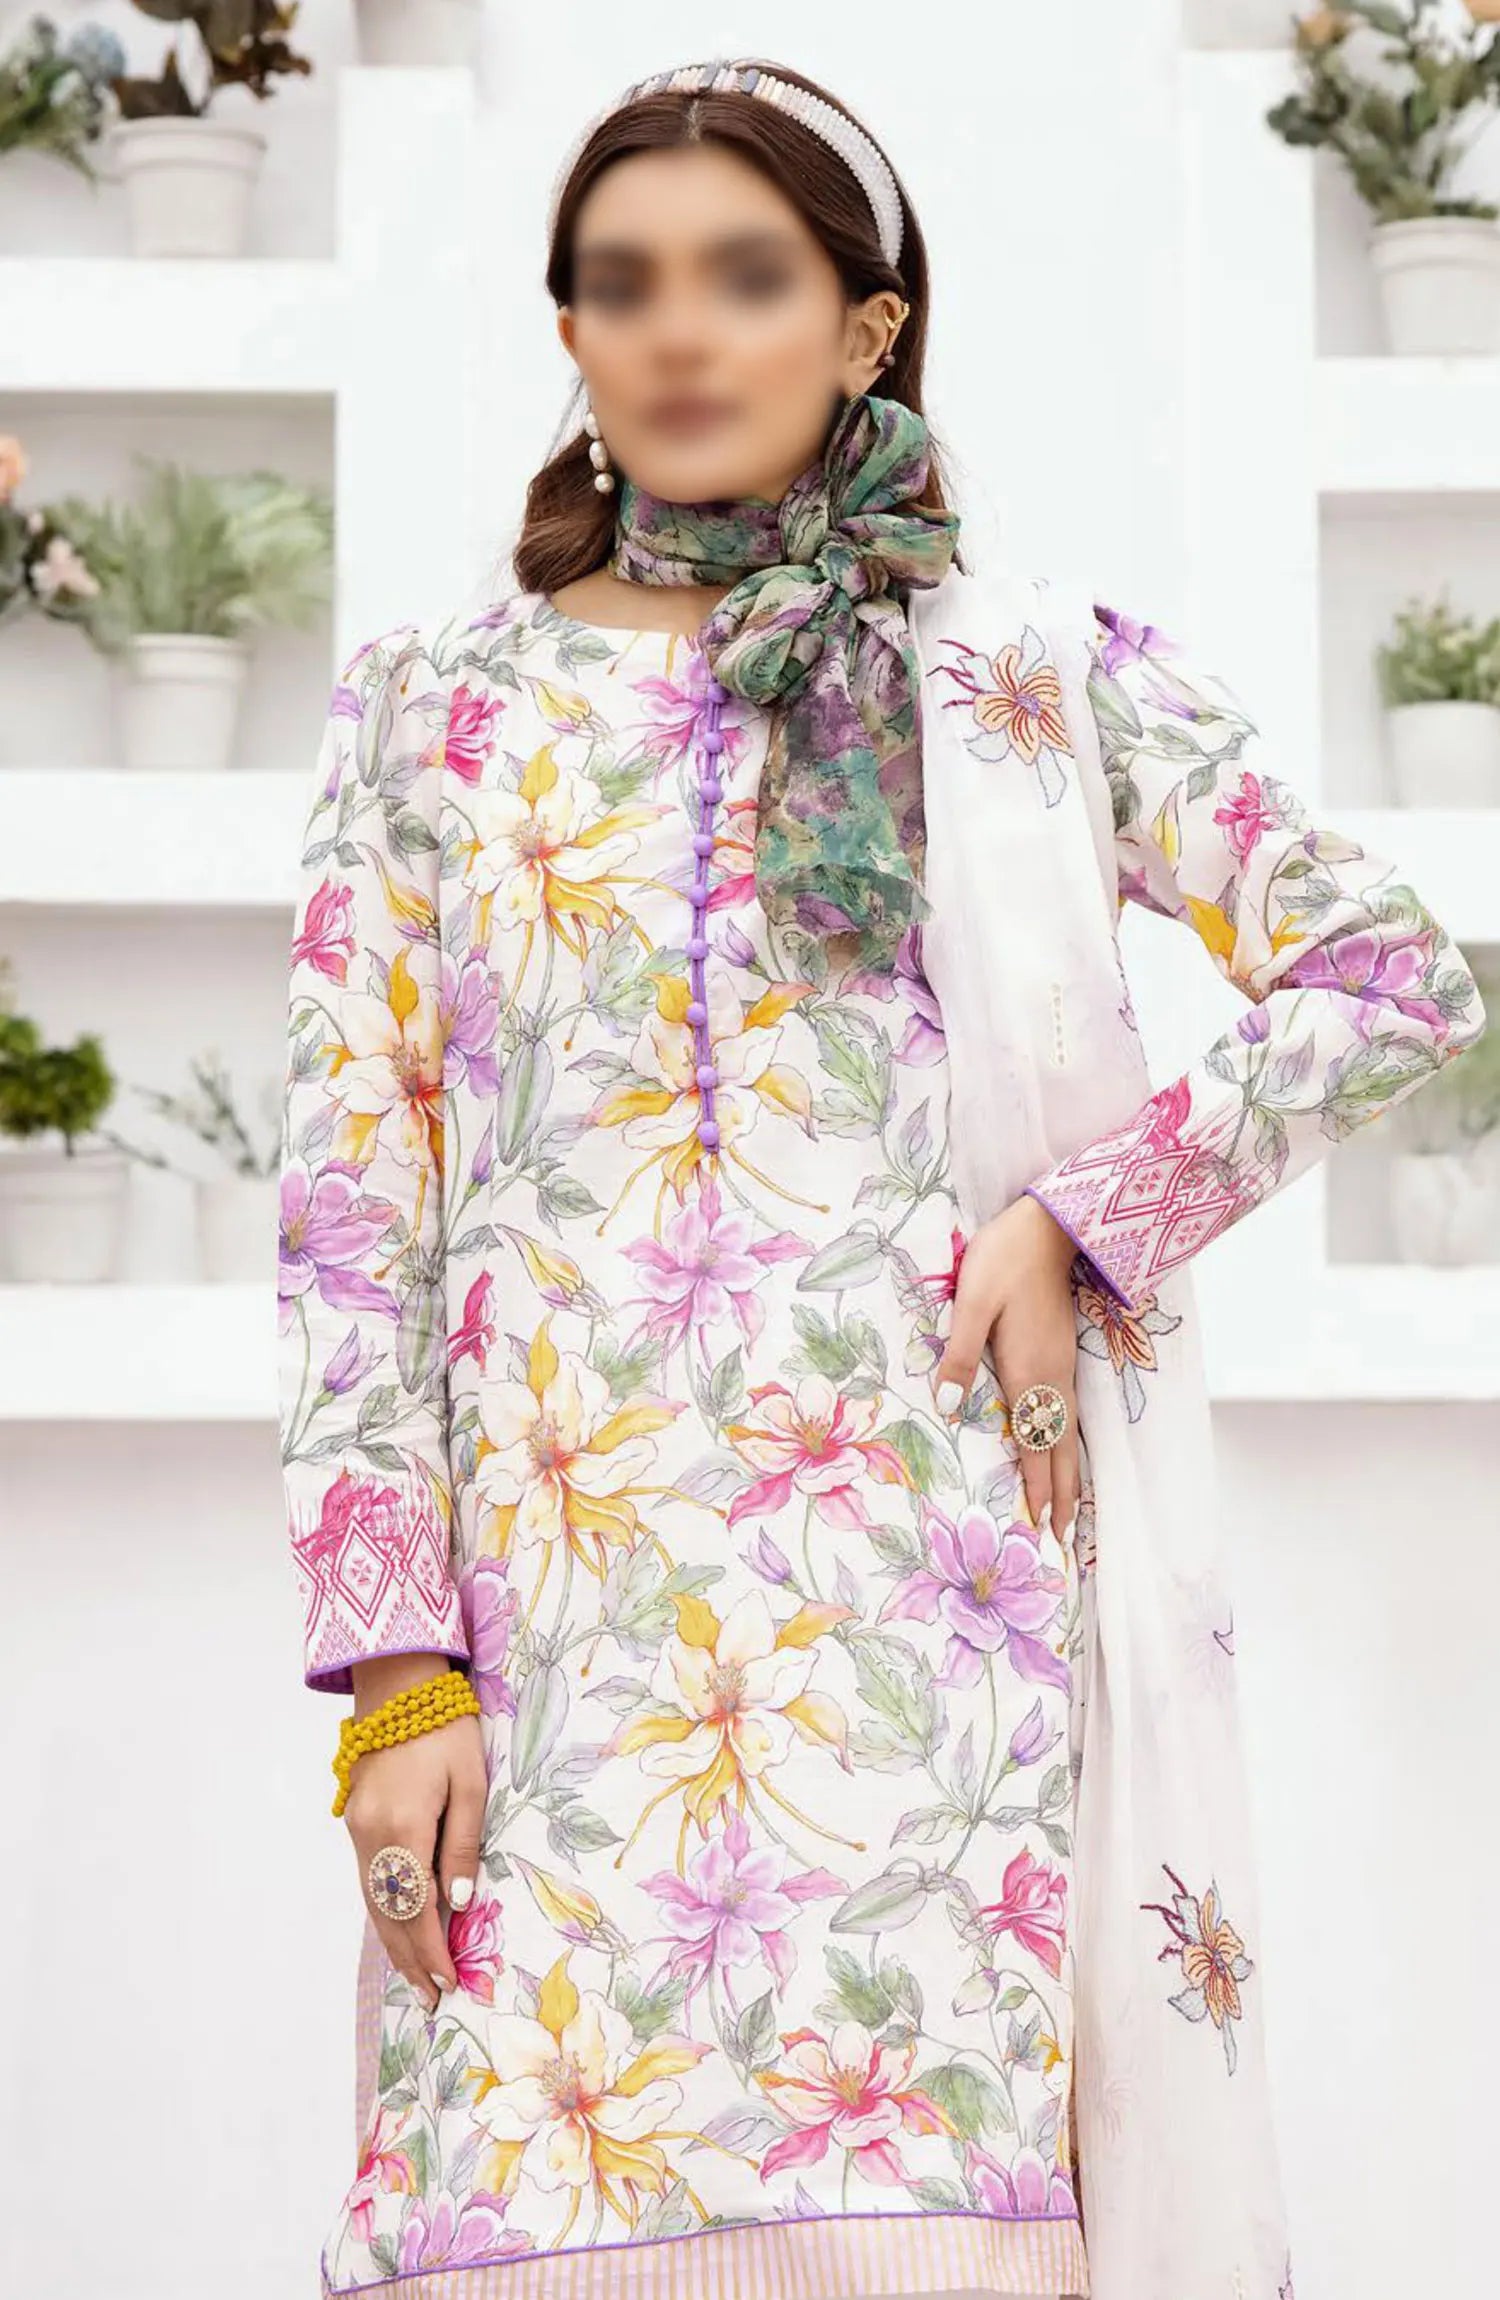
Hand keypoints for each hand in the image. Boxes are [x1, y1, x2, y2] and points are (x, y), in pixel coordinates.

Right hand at [344, 1651, 486, 2011]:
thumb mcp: (470, 1785)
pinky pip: (369, 1881)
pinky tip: (399, 1929)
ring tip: (416, 1977)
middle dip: (410, 1960)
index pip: (417, 1910)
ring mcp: (357, 1831)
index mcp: (403, 1830)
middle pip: (388, 1915)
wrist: (398, 1687)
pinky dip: (384, 1912)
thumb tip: (458, 1903)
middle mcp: (371, 1838)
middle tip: (431, 1999)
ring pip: (374, 1902)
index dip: (432, 1951)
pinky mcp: (355, 1822)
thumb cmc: (445, 1730)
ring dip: (394, 1942)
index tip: (450, 1984)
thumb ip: (461, 1845)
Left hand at [929, 1193, 1082, 1541]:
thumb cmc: (1004, 1261)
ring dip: (1069, 1474)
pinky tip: (1061, 1448)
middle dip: (1062, 1496)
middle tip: (1064, 1540)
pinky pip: (1070, 1414)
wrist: (1050, 1226)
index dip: (1036, 1488)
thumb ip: (959, 1356)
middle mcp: (1053, 1378)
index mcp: (1029, 1373)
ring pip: (1069, 1434)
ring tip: (1069, 1510)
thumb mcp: (971, 1304)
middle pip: (1060, 1450)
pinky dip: (1068, 1444)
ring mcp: (1063, 1366)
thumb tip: (945, 1408)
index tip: (1042, 1529)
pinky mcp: (1063, 1352)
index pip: (1034, 1445)